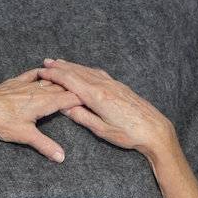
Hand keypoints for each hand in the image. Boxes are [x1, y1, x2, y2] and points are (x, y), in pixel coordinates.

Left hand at [0, 71, 81, 164]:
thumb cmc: (2, 124)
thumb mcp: (26, 136)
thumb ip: (46, 146)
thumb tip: (61, 158)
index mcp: (43, 102)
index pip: (68, 97)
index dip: (81, 97)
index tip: (92, 98)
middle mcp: (36, 90)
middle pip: (60, 86)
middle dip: (72, 88)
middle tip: (85, 89)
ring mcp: (24, 84)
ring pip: (46, 80)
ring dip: (58, 80)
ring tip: (69, 80)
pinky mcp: (12, 83)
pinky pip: (29, 74)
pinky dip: (38, 73)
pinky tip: (42, 72)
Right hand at [37, 58, 175, 159]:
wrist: (155, 130)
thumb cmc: (129, 134)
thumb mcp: (102, 130)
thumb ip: (82, 117)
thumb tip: (65, 108)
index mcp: (97, 97)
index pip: (70, 81)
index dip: (54, 75)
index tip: (42, 72)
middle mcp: (104, 86)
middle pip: (77, 72)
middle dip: (60, 67)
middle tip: (46, 63)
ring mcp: (113, 84)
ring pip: (88, 70)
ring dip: (72, 66)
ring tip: (60, 63)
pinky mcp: (119, 86)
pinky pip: (98, 73)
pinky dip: (85, 69)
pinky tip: (83, 69)